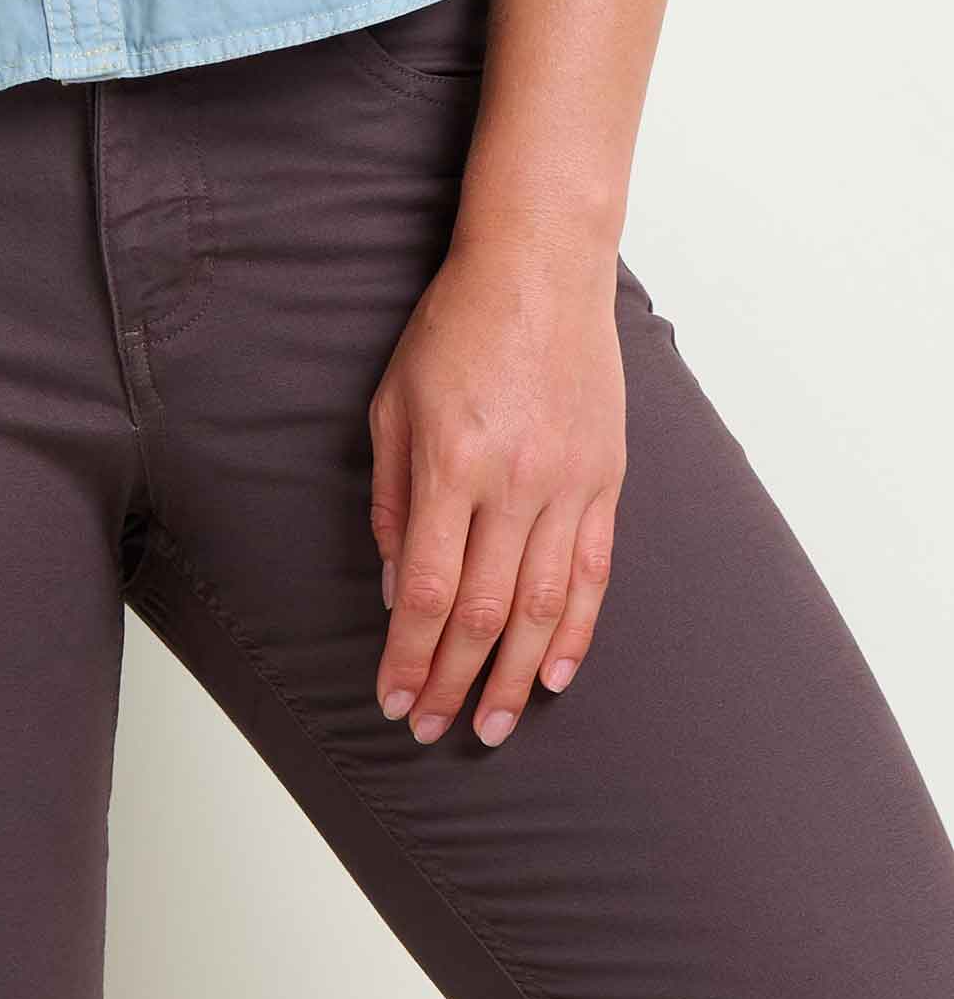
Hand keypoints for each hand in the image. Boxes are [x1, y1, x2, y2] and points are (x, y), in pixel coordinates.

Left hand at [367, 240, 625, 744]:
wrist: (540, 268)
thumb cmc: (454, 329)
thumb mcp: (392, 406)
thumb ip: (391, 501)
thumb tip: (395, 589)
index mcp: (452, 466)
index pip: (427, 591)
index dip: (410, 658)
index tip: (392, 699)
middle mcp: (514, 483)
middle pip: (482, 612)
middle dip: (453, 681)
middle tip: (432, 730)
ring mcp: (568, 483)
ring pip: (542, 605)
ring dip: (514, 675)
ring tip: (494, 725)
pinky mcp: (606, 478)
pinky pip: (594, 571)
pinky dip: (576, 630)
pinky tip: (555, 673)